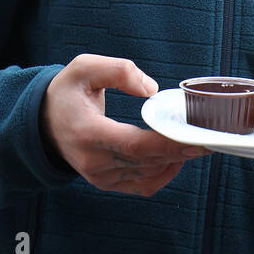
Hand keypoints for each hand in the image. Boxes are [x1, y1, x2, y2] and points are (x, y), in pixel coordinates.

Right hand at [40, 53, 208, 196]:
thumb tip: (152, 90)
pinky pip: (144, 185)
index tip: (195, 136)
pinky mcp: (107, 183)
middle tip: (211, 137)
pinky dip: (165, 173)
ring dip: (177, 161)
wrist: (43, 124)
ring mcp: (100, 177)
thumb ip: (119, 71)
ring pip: (150, 176)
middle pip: (148, 162)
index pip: (134, 146)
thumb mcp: (84, 67)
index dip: (168, 144)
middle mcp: (94, 162)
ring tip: (198, 141)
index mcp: (87, 133)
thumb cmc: (67, 92)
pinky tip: (178, 155)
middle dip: (182, 150)